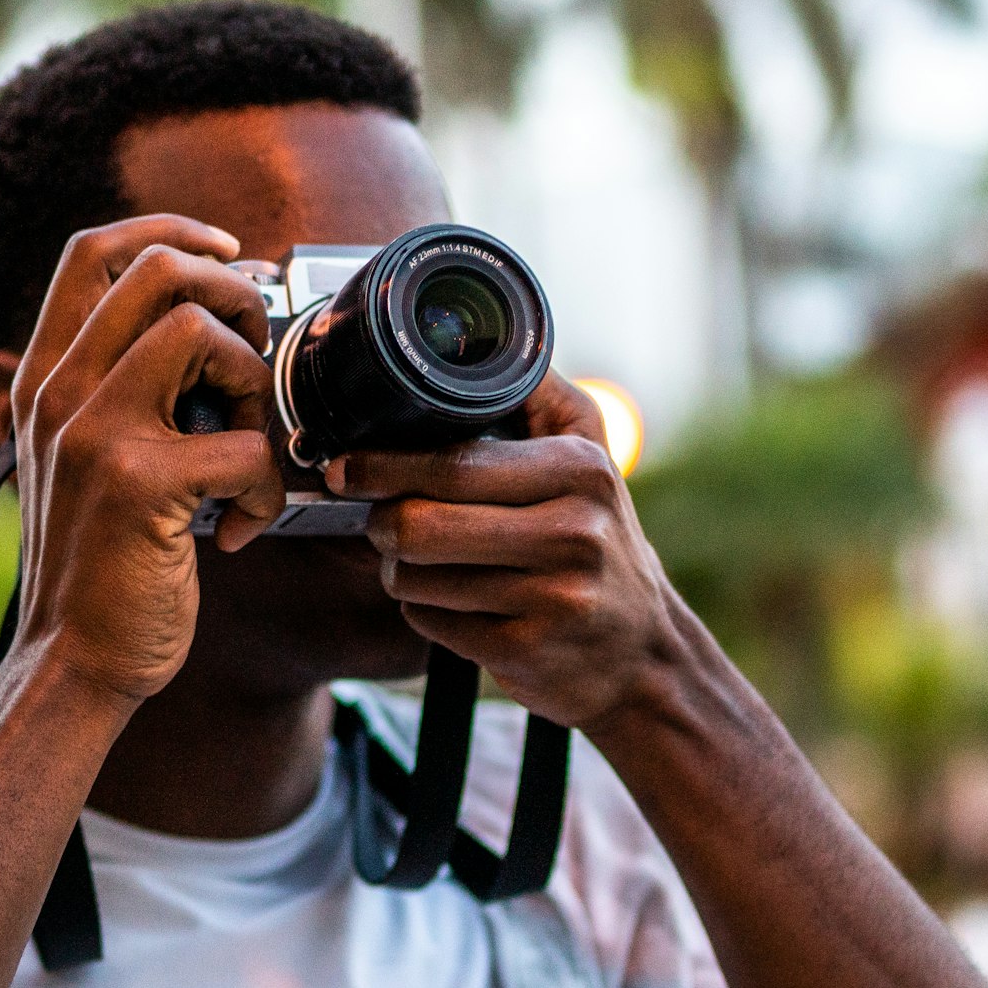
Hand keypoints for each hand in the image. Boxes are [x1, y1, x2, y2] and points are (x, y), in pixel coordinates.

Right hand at [2, 217, 288, 706]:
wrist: (72, 662)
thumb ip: (119, 393)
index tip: (229, 254)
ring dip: (254, 382)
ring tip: (250, 443)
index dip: (172, 231)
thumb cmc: (97, 566)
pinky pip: (244, 445)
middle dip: (234, 296)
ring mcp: (94, 433)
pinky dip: (267, 489)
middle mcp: (60, 392)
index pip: (93, 251)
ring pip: (199, 332)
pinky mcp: (139, 485)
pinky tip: (243, 529)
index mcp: (46, 378)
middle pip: (158, 271)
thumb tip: (207, 331)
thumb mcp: (81, 460)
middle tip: (254, 357)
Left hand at [329, 373, 692, 736]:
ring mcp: (552, 598)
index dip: (384, 466)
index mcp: (580, 470)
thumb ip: (536, 394)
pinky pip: (429, 622)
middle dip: (381, 522)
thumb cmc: (599, 538)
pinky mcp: (527, 652)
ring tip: (427, 561)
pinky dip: (426, 610)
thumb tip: (476, 335)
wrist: (643, 652)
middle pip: (420, 526)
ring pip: (415, 578)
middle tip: (381, 519)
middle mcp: (573, 532)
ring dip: (400, 570)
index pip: (454, 464)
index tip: (345, 466)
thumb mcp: (590, 454)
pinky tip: (457, 601)